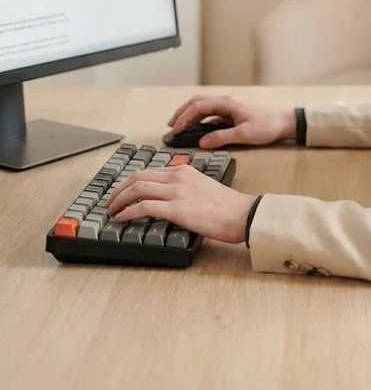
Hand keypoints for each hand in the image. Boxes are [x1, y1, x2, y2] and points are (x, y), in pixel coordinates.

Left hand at [105, 165, 257, 243]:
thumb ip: (184, 187)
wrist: (242, 214)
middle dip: (118, 190)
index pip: (148, 171)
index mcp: (183, 170)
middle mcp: (177, 176)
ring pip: (136, 189)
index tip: (121, 192)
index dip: (129, 182)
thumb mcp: (202, 187)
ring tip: (111, 211)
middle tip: (110, 202)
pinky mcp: (176, 209)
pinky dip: (127, 212)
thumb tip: (167, 199)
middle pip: (137, 177)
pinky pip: (143, 207)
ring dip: (118, 201)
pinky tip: (121, 219)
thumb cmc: (227, 206)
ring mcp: (176, 191)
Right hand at [167, 93, 295, 148]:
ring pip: (204, 105)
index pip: (199, 107)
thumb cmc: (267, 126)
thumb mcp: (244, 135)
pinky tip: (197, 127)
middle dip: (182, 111)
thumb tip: (202, 142)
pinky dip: (201, 117)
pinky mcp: (233, 111)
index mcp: (227, 103)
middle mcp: (227, 100)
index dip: (184, 117)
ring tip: (180, 125)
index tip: (175, 130)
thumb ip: (221, 138)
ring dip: (190, 113)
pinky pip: (212, 111)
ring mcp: (230, 104)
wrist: (285, 122)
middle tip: (171, 125)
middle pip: (198, 101)